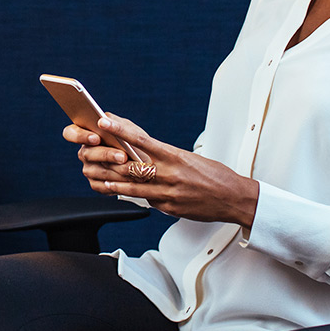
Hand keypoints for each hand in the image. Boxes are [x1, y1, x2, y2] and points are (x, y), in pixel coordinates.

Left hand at [66, 113, 259, 226]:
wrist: (234, 198)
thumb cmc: (216, 175)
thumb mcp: (192, 159)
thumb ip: (168, 158)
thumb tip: (148, 156)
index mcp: (176, 156)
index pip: (142, 141)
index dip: (121, 131)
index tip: (106, 122)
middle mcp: (170, 174)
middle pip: (132, 166)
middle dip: (111, 160)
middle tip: (94, 154)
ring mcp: (169, 193)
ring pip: (134, 187)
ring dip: (115, 183)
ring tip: (101, 179)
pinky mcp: (171, 208)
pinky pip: (148, 201)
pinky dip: (134, 197)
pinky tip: (122, 194)